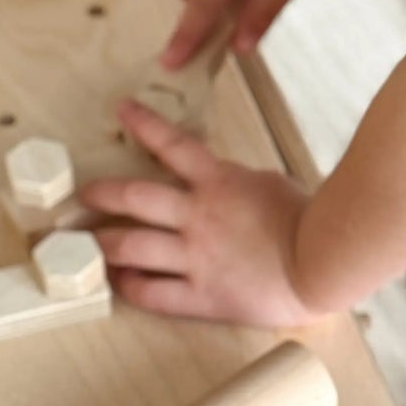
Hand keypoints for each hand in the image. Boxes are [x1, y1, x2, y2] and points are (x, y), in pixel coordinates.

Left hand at [80, 101, 327, 326]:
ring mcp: (196, 256)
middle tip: (81, 196)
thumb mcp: (267, 183)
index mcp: (219, 182)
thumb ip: (234, 181)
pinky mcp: (201, 295)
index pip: (172, 145)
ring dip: (103, 243)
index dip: (143, 124)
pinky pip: (152, 293)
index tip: (121, 110)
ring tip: (87, 244)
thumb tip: (216, 180)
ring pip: (131, 246)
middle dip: (100, 194)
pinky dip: (130, 286)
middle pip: (133, 197)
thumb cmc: (306, 220)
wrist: (323, 263)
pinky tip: (120, 282)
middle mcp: (198, 216)